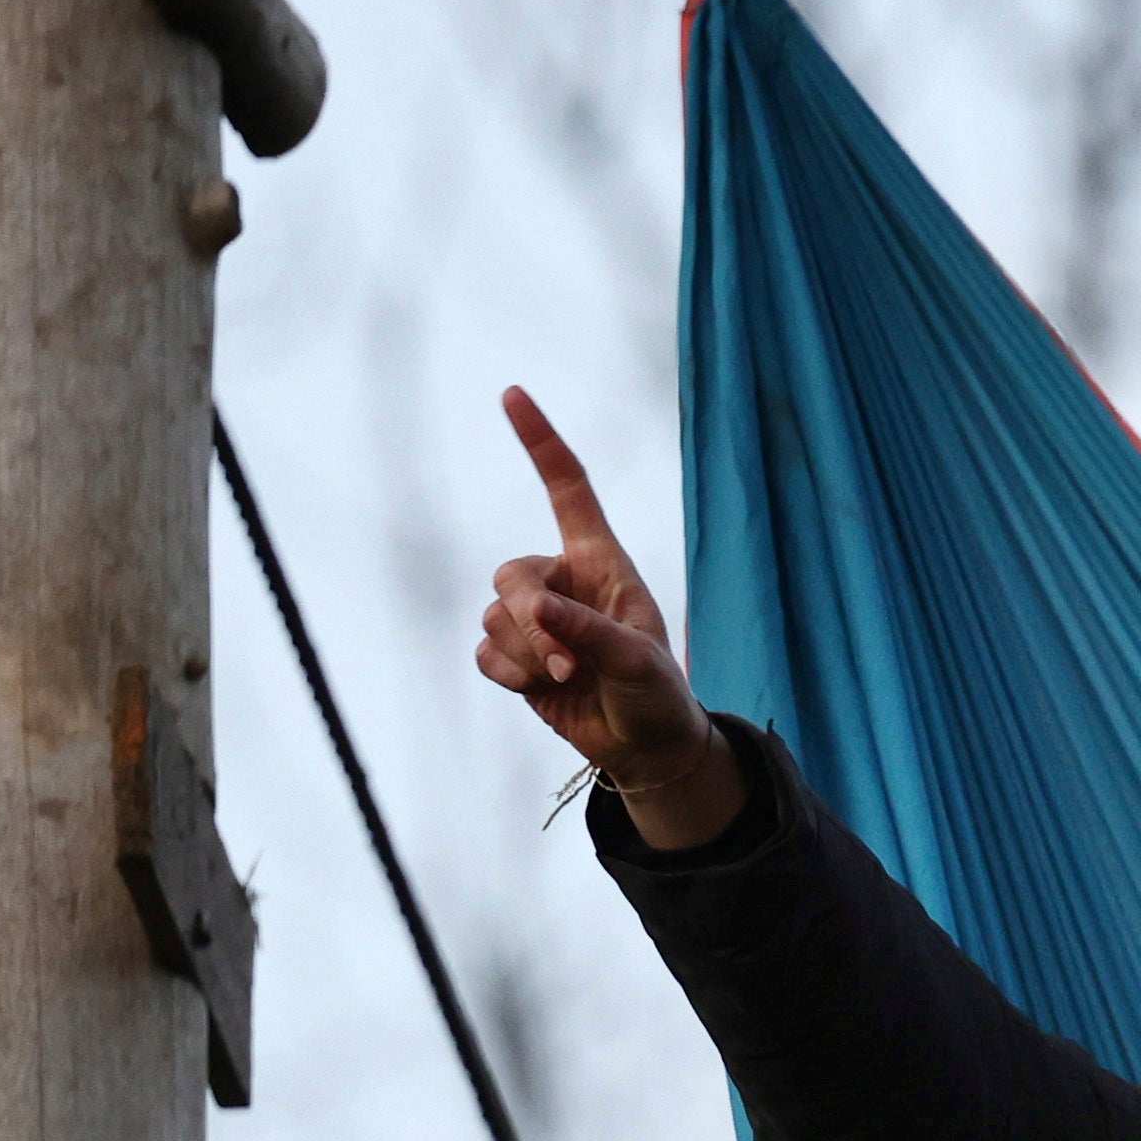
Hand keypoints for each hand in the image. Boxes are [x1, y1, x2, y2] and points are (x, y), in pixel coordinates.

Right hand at [479, 386, 743, 847]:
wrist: (645, 746)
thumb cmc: (655, 692)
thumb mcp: (637, 660)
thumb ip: (587, 631)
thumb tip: (536, 609)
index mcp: (601, 560)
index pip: (567, 489)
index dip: (540, 441)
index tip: (512, 394)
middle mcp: (563, 580)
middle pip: (511, 575)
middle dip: (531, 620)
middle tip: (567, 662)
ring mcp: (536, 619)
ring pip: (496, 619)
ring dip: (529, 656)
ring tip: (570, 679)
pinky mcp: (515, 657)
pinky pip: (485, 654)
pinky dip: (511, 675)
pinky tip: (543, 690)